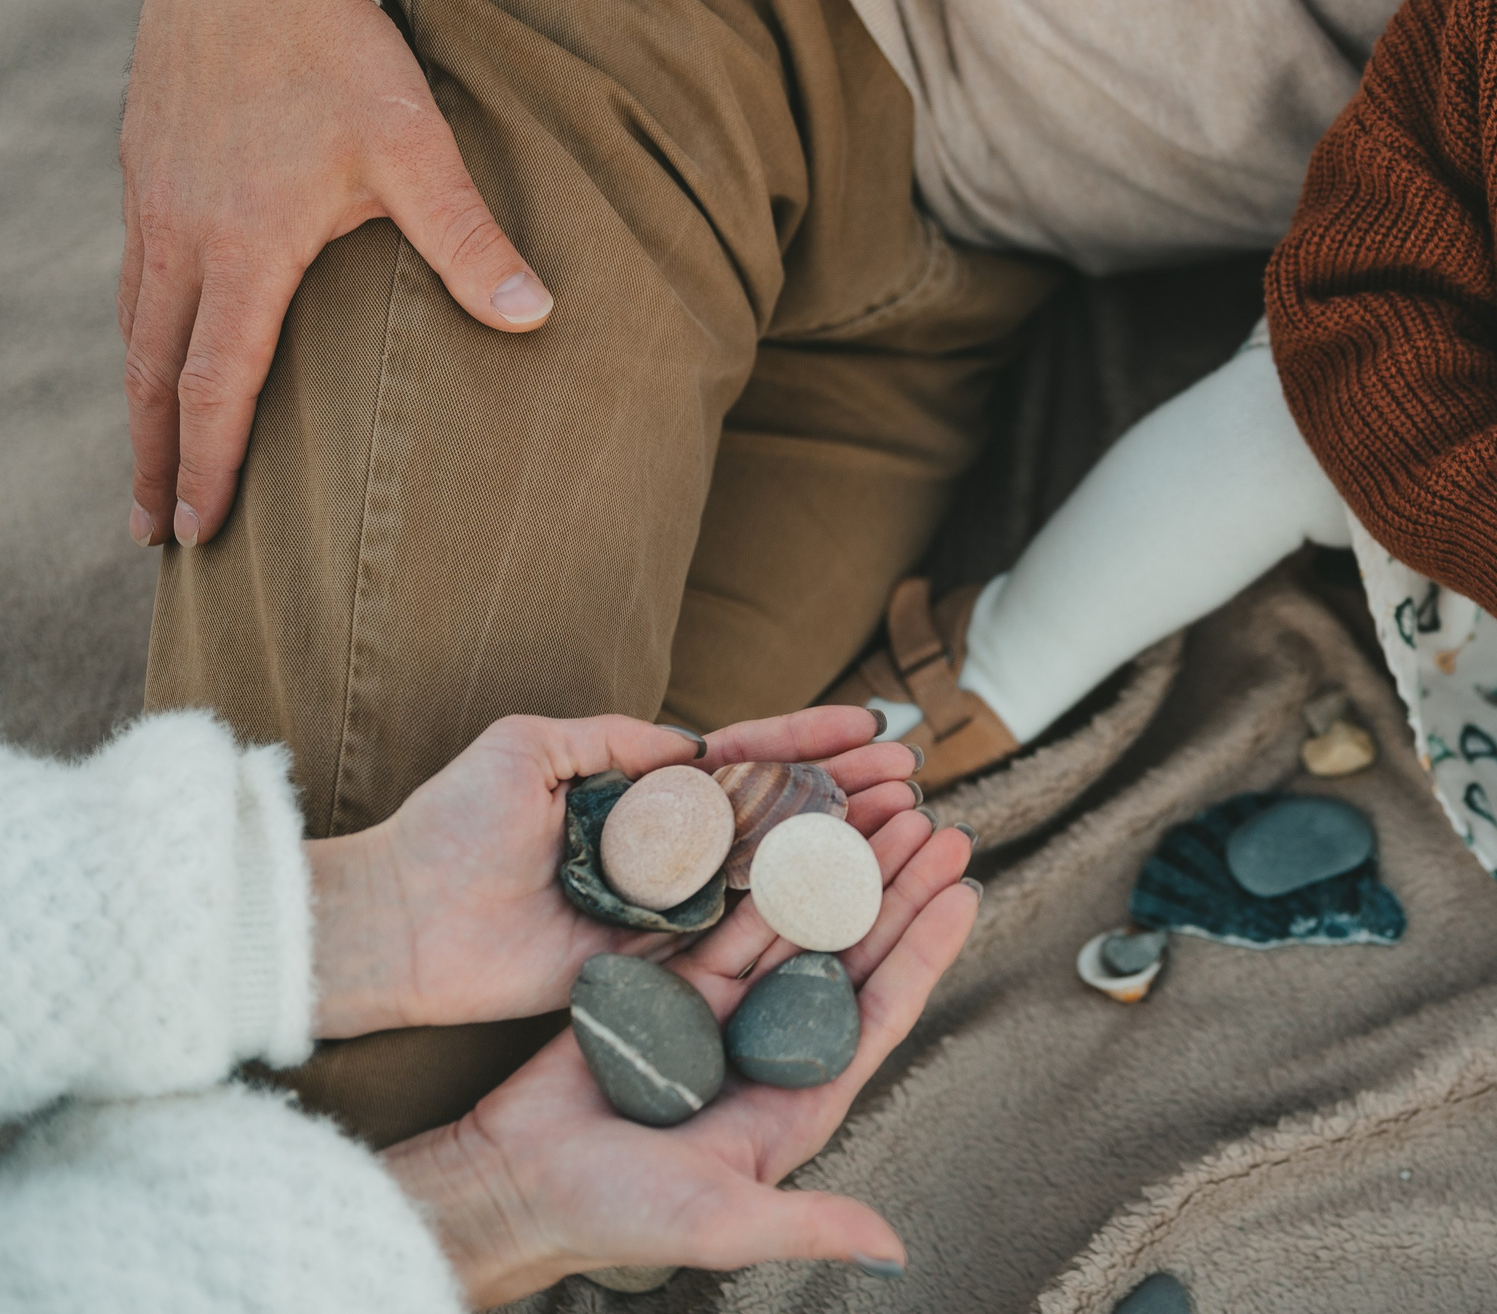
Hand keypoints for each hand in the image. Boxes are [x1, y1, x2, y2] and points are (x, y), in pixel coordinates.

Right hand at [119, 0, 551, 550]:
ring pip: (136, 325)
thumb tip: (534, 316)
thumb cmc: (338, 47)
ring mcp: (153, 198)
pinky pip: (135, 272)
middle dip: (156, 461)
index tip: (202, 531)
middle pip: (156, 375)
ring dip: (142, 403)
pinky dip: (141, 331)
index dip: (210, 465)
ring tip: (150, 461)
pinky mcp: (147, 164)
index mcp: (243, 247)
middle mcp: (181, 233)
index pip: (219, 386)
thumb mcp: (415, 145)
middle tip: (158, 536)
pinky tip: (157, 345)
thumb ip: (468, 237)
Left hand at [308, 706, 927, 1038]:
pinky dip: (801, 910)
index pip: (745, 756)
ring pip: (777, 869)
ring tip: (908, 818)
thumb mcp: (530, 746)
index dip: (810, 737)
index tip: (872, 721)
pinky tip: (857, 888)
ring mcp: (670, 904)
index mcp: (645, 793)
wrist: (399, 921)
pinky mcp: (660, 960)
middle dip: (849, 789)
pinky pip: (740, 931)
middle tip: (912, 777)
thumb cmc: (450, 826)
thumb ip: (617, 738)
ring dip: (846, 843)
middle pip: (780, 812)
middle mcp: (670, 848)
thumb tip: (694, 740)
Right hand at [381, 823, 979, 1302]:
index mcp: (797, 1100)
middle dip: (900, 891)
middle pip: (853, 954)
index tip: (965, 891)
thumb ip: (808, 1227)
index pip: (880, 1012)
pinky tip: (800, 830)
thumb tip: (893, 1250)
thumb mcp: (719, 1224)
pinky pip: (730, 920)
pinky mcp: (674, 986)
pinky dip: (766, 876)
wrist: (510, 1184)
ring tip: (887, 811)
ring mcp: (725, 1013)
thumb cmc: (612, 1215)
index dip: (925, 952)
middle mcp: (772, 1049)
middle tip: (940, 827)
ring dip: (845, 868)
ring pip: (800, 923)